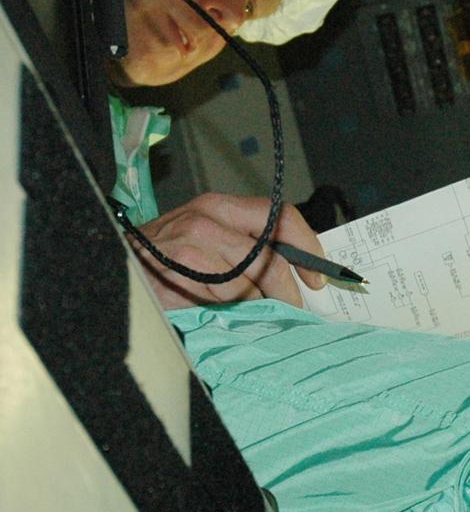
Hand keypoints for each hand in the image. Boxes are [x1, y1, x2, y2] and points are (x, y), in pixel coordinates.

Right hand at [131, 193, 326, 309]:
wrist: (110, 264)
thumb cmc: (164, 260)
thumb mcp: (209, 244)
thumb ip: (248, 249)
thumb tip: (297, 273)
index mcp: (222, 206)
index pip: (281, 217)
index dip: (308, 247)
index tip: (318, 277)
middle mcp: (210, 215)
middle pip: (272, 253)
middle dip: (287, 287)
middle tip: (289, 305)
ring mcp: (193, 238)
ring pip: (250, 279)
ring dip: (250, 300)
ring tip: (232, 303)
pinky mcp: (181, 263)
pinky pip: (225, 293)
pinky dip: (225, 305)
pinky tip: (206, 302)